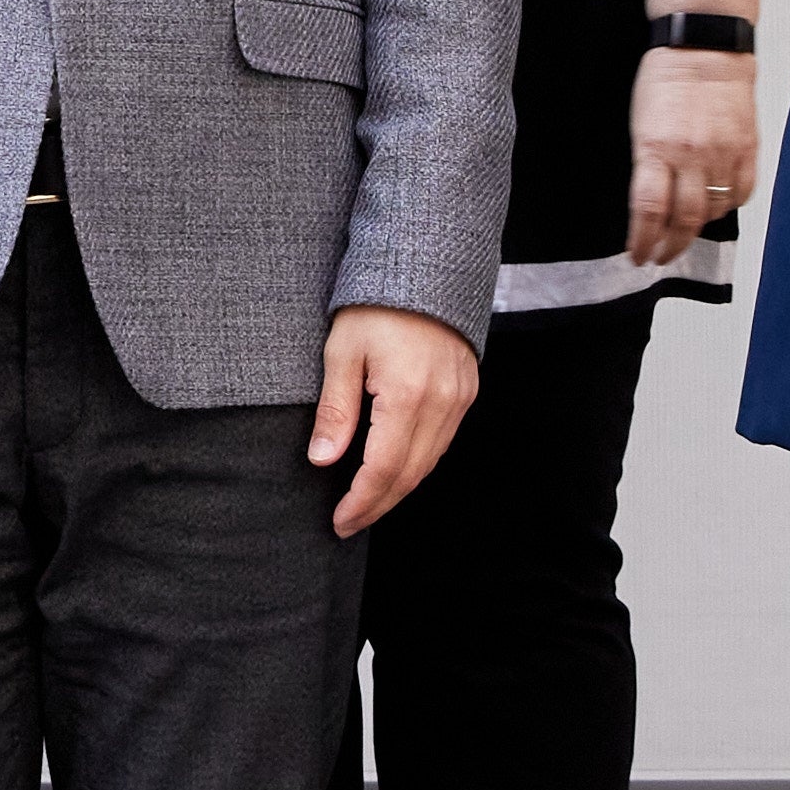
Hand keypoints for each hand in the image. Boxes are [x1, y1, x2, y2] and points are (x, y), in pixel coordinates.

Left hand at [311, 303, 480, 536]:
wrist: (426, 267)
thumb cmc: (376, 305)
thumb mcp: (342, 352)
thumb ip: (336, 410)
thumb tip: (322, 459)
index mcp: (408, 395)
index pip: (383, 469)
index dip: (360, 501)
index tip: (339, 521)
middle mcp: (442, 403)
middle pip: (410, 475)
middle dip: (378, 504)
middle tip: (348, 523)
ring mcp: (460, 398)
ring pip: (430, 463)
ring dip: (398, 489)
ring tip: (367, 504)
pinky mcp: (467, 391)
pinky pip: (442, 442)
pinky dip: (417, 464)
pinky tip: (395, 471)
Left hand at [624, 44, 758, 265]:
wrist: (705, 48)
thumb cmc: (665, 81)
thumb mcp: (640, 125)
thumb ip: (647, 166)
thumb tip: (651, 206)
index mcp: (656, 149)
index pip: (648, 211)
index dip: (643, 241)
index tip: (638, 256)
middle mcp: (691, 156)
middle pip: (684, 220)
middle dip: (670, 246)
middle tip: (661, 256)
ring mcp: (723, 153)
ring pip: (714, 210)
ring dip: (699, 227)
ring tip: (687, 231)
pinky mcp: (747, 148)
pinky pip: (741, 192)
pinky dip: (728, 205)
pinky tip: (717, 206)